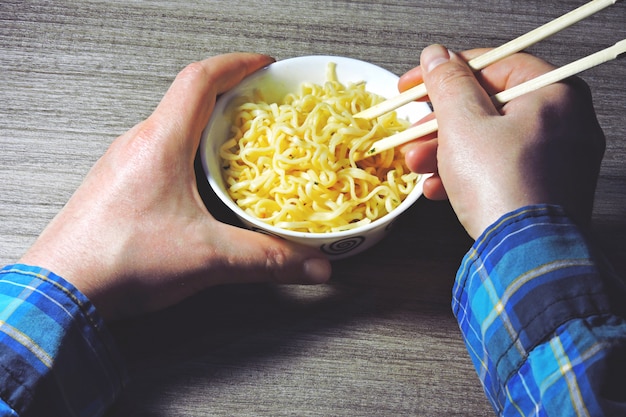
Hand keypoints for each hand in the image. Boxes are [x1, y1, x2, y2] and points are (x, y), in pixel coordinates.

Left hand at [20, 53, 331, 319]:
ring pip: (173, 128)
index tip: (264, 66)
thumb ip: (267, 259)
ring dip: (207, 127)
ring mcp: (124, 164)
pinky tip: (201, 185)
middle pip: (188, 99)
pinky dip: (188, 155)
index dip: (237, 65)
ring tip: (237, 144)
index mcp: (161, 143)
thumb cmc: (118, 260)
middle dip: (230, 97)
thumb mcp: (208, 256)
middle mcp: (138, 144)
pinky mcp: (119, 186)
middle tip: (259, 108)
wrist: (61, 292)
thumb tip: (313, 265)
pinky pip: (159, 154)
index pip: (200, 80)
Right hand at [400, 45, 604, 238]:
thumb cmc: (501, 186)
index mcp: (554, 93)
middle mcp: (564, 122)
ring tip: (416, 165)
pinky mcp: (544, 189)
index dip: (443, 73)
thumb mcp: (463, 125)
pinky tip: (438, 189)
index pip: (491, 65)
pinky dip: (466, 175)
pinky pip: (499, 169)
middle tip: (410, 132)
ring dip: (444, 152)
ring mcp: (557, 159)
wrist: (526, 257)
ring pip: (489, 141)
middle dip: (439, 124)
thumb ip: (448, 84)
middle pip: (487, 107)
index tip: (412, 86)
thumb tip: (436, 56)